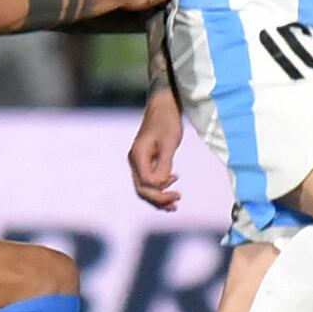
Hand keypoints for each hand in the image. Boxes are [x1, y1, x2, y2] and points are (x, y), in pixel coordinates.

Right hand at [129, 88, 184, 210]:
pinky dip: (158, 189)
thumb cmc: (167, 121)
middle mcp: (134, 160)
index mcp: (138, 156)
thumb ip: (164, 164)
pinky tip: (170, 192)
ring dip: (158, 198)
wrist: (163, 106)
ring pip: (144, 187)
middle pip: (142, 189)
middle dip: (159, 199)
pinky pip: (148, 180)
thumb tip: (161, 184)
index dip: (160, 191)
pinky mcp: (145, 161)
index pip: (145, 183)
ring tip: (174, 205)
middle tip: (177, 203)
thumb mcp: (169, 143)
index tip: (177, 188)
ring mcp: (138, 161)